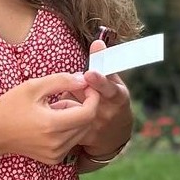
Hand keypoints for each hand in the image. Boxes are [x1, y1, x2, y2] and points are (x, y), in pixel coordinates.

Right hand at [0, 64, 125, 166]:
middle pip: (87, 123)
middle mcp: (57, 143)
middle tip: (62, 97)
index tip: (86, 87)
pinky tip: (49, 124)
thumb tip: (84, 79)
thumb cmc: (10, 107)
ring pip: (82, 132)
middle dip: (81, 106)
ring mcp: (56, 154)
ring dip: (75, 118)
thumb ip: (61, 81)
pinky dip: (68, 129)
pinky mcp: (54, 159)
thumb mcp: (33, 87)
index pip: (88, 113)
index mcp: (52, 125)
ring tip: (53, 110)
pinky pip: (72, 141)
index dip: (92, 98)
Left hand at [60, 37, 133, 161]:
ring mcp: (95, 127)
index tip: (89, 74)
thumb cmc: (113, 101)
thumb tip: (97, 41)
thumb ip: (104, 63)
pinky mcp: (83, 138)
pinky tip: (62, 112)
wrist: (115, 136)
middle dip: (76, 88)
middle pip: (84, 95)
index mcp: (118, 97)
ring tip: (71, 100)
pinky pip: (64, 120)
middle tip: (76, 87)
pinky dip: (60, 112)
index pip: (109, 88)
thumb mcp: (115, 82)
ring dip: (67, 99)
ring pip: (72, 107)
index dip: (99, 81)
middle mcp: (108, 113)